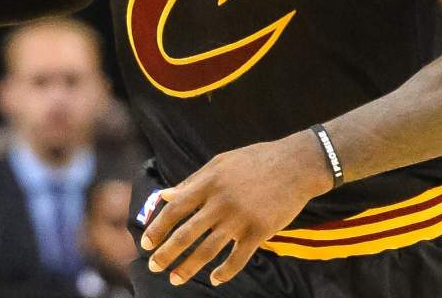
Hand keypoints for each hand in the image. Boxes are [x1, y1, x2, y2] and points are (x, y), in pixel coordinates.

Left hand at [141, 130, 332, 286]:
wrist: (296, 164)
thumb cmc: (255, 161)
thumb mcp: (220, 163)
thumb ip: (192, 181)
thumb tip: (165, 195)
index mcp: (209, 182)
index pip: (175, 209)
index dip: (158, 227)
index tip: (145, 243)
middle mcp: (221, 201)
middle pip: (186, 233)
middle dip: (166, 253)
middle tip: (153, 267)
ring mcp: (240, 218)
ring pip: (207, 250)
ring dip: (188, 267)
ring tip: (175, 279)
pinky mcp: (259, 231)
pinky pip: (237, 258)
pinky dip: (224, 272)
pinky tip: (213, 279)